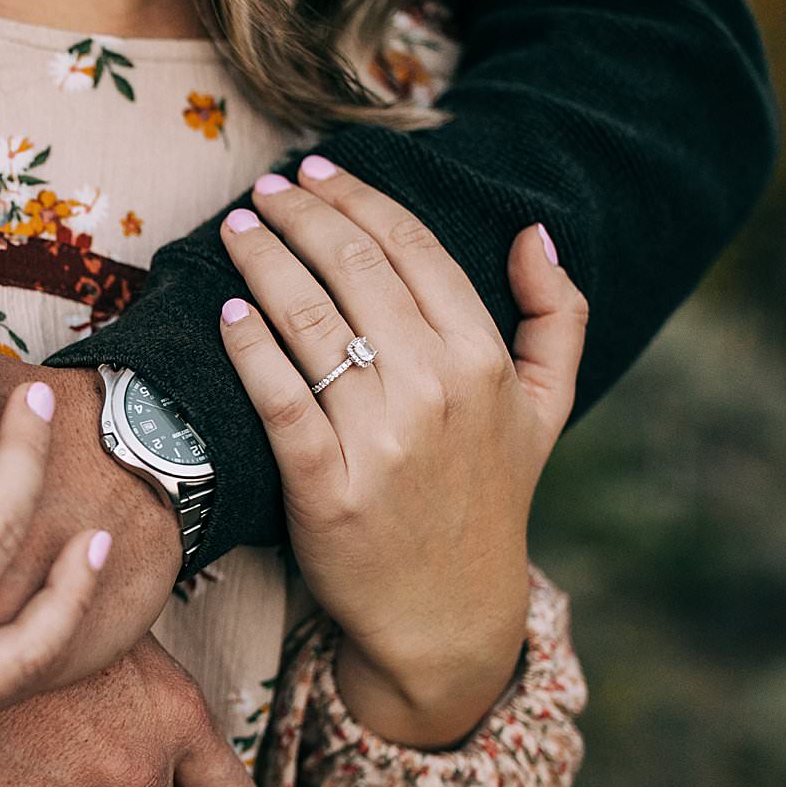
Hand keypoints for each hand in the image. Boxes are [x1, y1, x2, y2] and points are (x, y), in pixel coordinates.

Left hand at [217, 157, 587, 745]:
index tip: (317, 171)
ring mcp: (380, 439)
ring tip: (237, 229)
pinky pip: (279, 398)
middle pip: (354, 271)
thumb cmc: (488, 499)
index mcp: (484, 362)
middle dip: (302, 217)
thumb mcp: (547, 409)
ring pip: (310, 323)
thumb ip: (557, 316)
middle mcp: (435, 391)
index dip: (360, 199)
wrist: (446, 615)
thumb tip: (534, 231)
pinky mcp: (326, 486)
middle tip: (265, 190)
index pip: (413, 250)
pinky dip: (250, 348)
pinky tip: (228, 312)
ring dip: (265, 263)